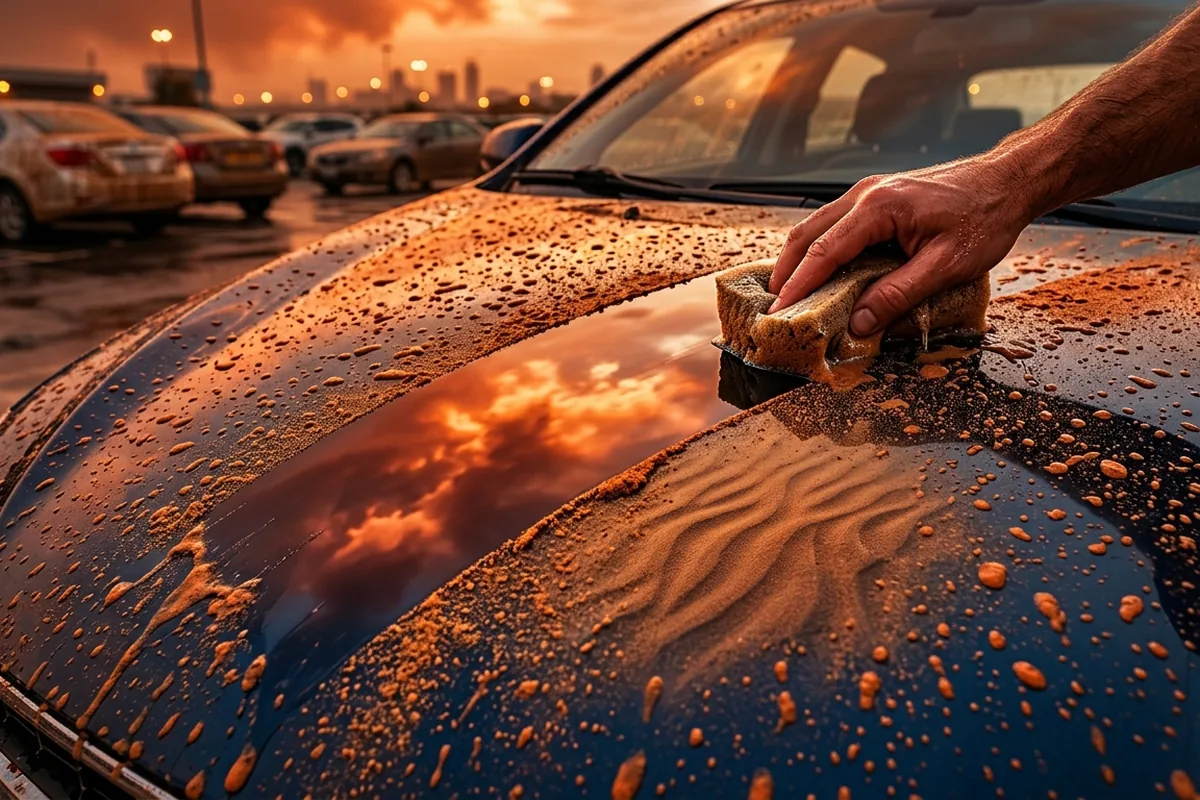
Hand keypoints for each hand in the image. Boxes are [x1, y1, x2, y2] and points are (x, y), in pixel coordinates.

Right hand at [767, 157, 1034, 335]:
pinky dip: (818, 248)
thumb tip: (858, 324)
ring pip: (816, 226)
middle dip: (785, 272)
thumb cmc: (984, 219)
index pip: (824, 251)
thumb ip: (899, 295)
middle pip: (807, 234)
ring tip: (788, 293)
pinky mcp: (876, 197)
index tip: (780, 312)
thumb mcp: (946, 266)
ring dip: (798, 260)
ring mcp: (868, 192)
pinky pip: (834, 224)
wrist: (1007, 182)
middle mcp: (865, 194)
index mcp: (879, 207)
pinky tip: (818, 271)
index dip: (799, 285)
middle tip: (774, 308)